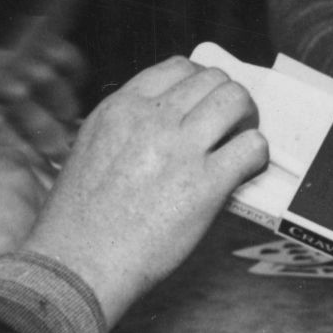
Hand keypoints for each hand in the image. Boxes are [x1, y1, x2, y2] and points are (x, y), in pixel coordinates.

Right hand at [30, 57, 268, 324]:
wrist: (77, 264)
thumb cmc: (76, 222)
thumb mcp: (88, 152)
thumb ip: (124, 130)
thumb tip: (162, 126)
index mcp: (120, 109)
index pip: (177, 67)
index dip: (199, 83)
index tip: (204, 105)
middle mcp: (152, 119)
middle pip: (212, 79)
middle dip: (227, 98)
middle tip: (229, 125)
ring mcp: (181, 148)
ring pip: (235, 100)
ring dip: (247, 119)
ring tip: (241, 142)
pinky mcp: (206, 184)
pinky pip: (251, 147)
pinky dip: (256, 155)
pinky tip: (245, 171)